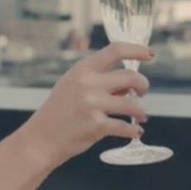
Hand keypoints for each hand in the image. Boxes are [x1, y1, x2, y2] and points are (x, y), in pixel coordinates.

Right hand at [19, 43, 152, 168]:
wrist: (40, 139)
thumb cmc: (58, 111)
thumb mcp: (72, 86)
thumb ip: (97, 80)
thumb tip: (128, 83)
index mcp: (82, 70)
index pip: (115, 50)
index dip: (137, 50)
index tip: (150, 54)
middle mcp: (88, 84)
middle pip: (131, 77)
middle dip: (143, 85)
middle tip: (142, 92)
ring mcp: (93, 105)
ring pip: (133, 104)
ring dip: (141, 111)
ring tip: (140, 116)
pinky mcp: (96, 126)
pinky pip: (126, 127)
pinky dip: (134, 130)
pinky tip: (135, 131)